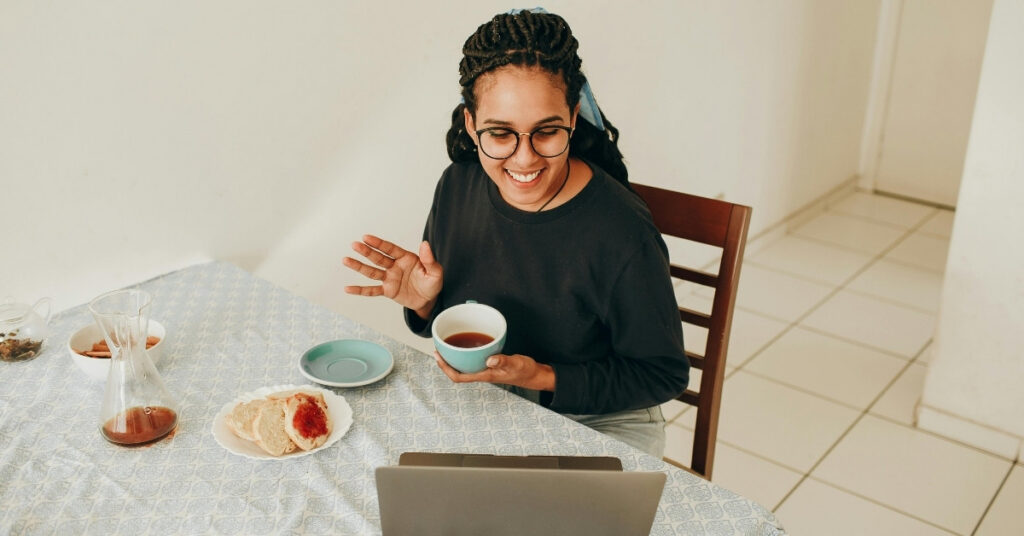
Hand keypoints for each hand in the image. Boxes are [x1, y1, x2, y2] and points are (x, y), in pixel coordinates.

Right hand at [343, 235, 442, 316]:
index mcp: (406, 258)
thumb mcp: (436, 272)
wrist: (429, 300)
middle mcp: (395, 266)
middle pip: (378, 258)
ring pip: (372, 272)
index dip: (378, 243)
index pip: (390, 249)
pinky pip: (372, 291)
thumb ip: (429, 260)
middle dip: (366, 252)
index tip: (366, 237)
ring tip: (346, 260)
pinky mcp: (388, 291)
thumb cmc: (432, 283)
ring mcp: (390, 278)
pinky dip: (360, 290)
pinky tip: (348, 288)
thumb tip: (425, 244)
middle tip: (354, 245)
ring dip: (359, 266)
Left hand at [434, 351, 555, 391]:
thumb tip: (489, 360)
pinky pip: (473, 359)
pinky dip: (466, 352)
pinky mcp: (489, 363)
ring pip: (464, 365)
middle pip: (457, 371)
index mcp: (485, 375)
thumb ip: (503, 361)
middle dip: (445, 362)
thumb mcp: (516, 364)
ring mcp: (485, 369)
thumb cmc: (525, 371)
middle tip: (437, 349)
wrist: (533, 374)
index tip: (438, 357)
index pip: (460, 377)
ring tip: (446, 346)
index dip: (446, 369)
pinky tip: (466, 343)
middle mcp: (482, 373)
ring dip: (454, 358)